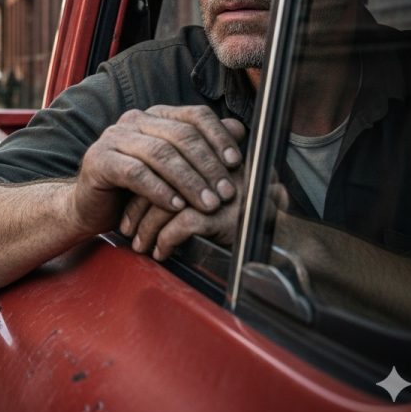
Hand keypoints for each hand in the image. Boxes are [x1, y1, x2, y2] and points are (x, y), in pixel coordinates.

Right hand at [72, 106, 244, 237]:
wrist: (92, 207)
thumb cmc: (137, 188)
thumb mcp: (174, 170)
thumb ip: (203, 148)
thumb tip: (239, 129)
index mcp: (155, 116)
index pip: (195, 115)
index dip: (219, 137)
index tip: (236, 163)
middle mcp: (134, 120)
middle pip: (180, 135)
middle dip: (208, 165)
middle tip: (226, 193)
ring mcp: (114, 137)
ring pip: (160, 153)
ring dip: (189, 181)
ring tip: (207, 204)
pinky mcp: (99, 160)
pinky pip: (135, 172)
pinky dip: (159, 190)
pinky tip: (175, 206)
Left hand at [121, 167, 288, 259]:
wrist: (284, 248)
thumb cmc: (246, 221)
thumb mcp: (218, 193)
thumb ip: (193, 178)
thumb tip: (153, 177)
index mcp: (215, 160)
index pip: (168, 159)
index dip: (146, 182)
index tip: (130, 201)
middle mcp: (218, 172)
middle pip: (162, 178)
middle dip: (138, 207)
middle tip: (126, 227)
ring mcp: (221, 193)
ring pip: (166, 203)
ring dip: (147, 228)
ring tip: (139, 244)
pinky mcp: (222, 218)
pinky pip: (181, 225)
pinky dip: (165, 240)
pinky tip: (160, 252)